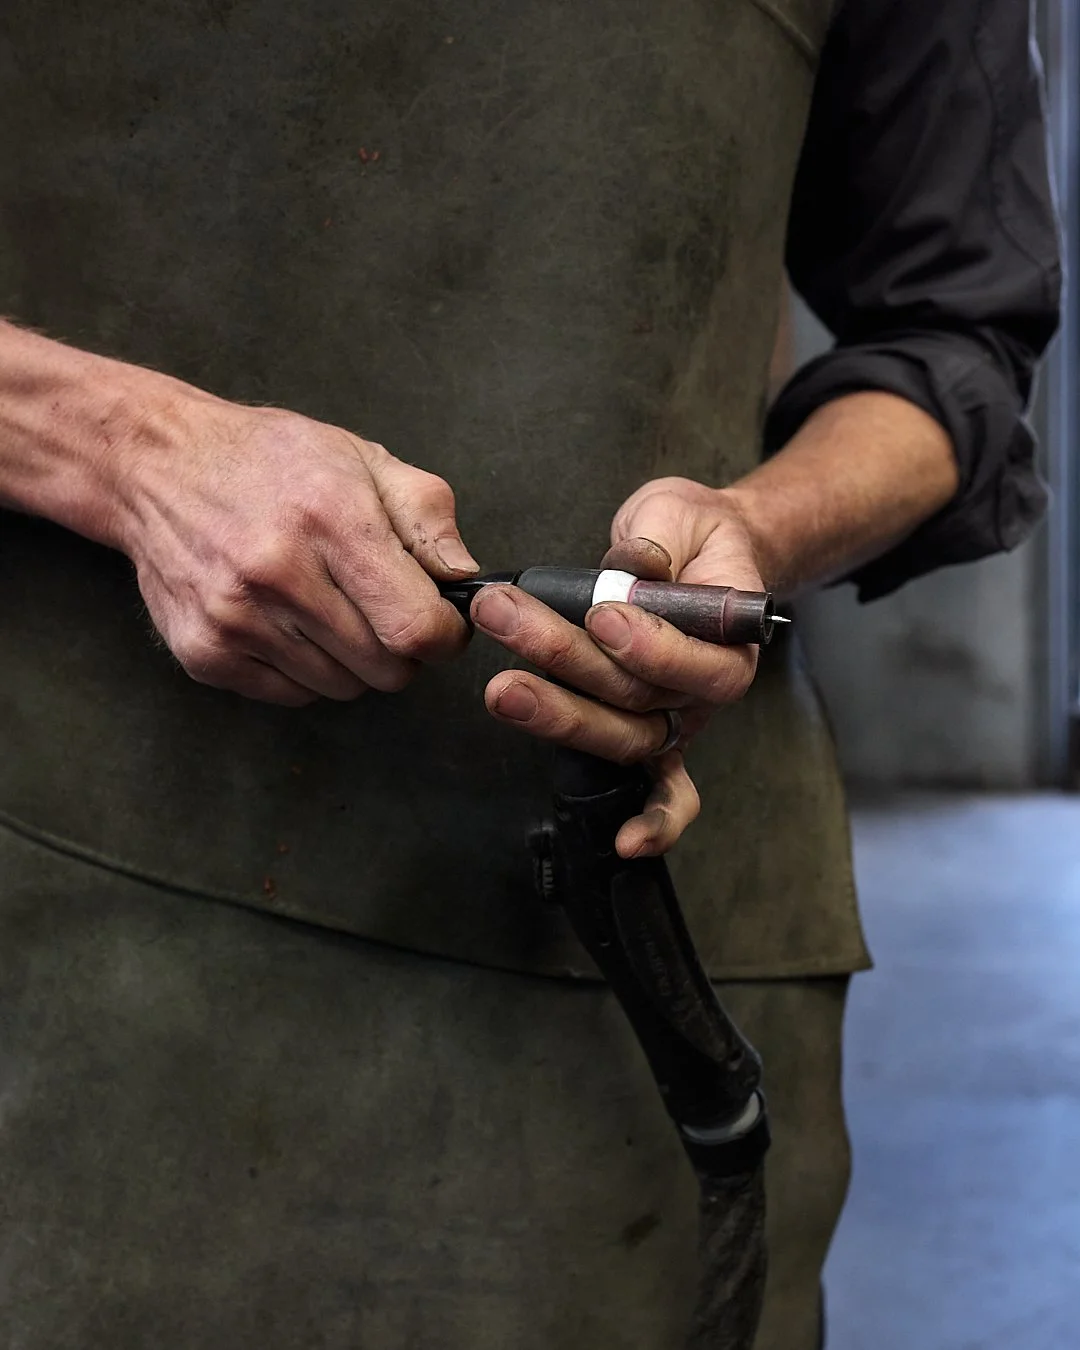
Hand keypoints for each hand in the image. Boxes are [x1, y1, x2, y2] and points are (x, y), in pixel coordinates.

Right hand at [110, 385, 474, 704]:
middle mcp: (277, 573)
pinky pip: (292, 695)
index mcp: (329, 519)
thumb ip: (426, 516)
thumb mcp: (362, 459)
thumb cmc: (270, 460)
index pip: (415, 628)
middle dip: (402, 651)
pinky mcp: (204, 652)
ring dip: (354, 662)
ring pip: (342, 688)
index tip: (441, 622)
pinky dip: (306, 671)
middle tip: (384, 613)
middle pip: (384, 670)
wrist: (157, 465)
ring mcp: (235, 618)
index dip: (444, 636)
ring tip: (332, 609)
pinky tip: (292, 624)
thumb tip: (465, 579)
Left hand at [471, 478, 763, 857]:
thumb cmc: (693, 536)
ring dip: (557, 713)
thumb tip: (632, 568)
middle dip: (566, 660)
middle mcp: (705, 692)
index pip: (697, 660)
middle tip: (507, 620)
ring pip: (621, 734)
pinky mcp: (650, 734)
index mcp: (729, 639)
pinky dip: (654, 823)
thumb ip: (655, 541)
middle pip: (638, 699)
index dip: (650, 645)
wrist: (707, 553)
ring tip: (500, 686)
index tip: (603, 612)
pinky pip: (663, 789)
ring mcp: (677, 721)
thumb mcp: (680, 515)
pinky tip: (624, 843)